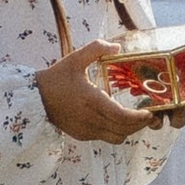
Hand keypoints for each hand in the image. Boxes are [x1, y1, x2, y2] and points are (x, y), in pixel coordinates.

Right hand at [36, 43, 165, 144]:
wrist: (36, 99)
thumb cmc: (57, 78)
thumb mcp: (75, 59)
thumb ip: (96, 48)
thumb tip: (117, 47)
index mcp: (92, 101)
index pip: (122, 117)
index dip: (139, 117)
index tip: (149, 111)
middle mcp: (91, 119)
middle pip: (124, 130)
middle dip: (140, 124)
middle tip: (148, 114)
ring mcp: (86, 130)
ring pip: (117, 137)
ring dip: (129, 130)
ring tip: (135, 118)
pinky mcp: (82, 136)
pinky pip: (106, 138)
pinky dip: (116, 131)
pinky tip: (117, 120)